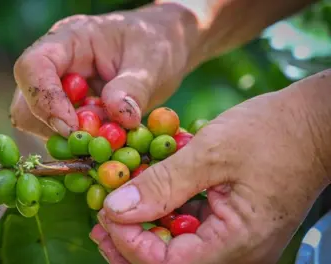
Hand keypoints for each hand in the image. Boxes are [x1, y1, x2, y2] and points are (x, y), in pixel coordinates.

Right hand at [10, 3, 199, 138]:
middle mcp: (56, 66)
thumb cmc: (155, 43)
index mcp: (69, 41)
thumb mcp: (151, 62)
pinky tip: (109, 135)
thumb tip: (120, 118)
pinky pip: (61, 135)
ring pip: (39, 125)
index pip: (33, 67)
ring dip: (70, 138)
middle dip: (55, 127)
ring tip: (110, 132)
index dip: (44, 100)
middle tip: (95, 137)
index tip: (73, 127)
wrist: (162, 48)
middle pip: (26, 103)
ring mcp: (61, 90)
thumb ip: (133, 88)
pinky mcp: (71, 111)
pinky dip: (82, 143)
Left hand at [90, 71, 330, 263]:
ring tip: (113, 210)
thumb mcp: (212, 152)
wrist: (314, 124)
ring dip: (143, 229)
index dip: (131, 243)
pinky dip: (163, 216)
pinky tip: (144, 199)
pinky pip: (191, 231)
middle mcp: (237, 251)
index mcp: (237, 241)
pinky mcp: (232, 224)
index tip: (107, 214)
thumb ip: (163, 183)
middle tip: (101, 219)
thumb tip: (117, 208)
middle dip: (129, 243)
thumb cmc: (274, 132)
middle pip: (170, 263)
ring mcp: (235, 239)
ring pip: (177, 249)